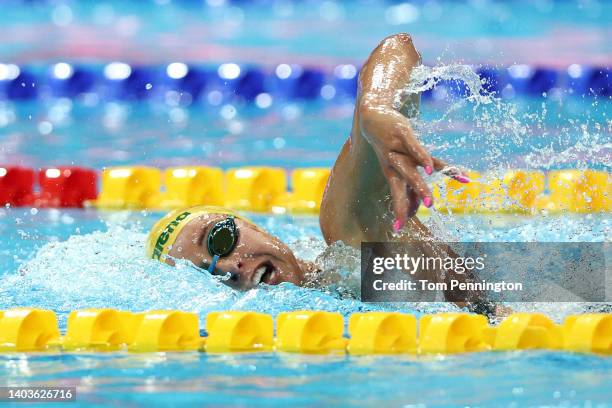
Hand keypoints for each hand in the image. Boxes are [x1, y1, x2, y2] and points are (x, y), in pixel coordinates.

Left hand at [359, 103, 463, 229]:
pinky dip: (423, 159)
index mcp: (392, 173)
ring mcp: (398, 150)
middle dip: (407, 205)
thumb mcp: (399, 164)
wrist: (372, 115)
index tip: (399, 228)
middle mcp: (393, 164)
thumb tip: (421, 205)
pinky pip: (415, 148)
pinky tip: (432, 170)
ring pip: (411, 172)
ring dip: (420, 188)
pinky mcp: (403, 134)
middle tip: (410, 227)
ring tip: (431, 203)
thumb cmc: (389, 144)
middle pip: (402, 188)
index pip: (400, 195)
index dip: (401, 211)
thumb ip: (412, 183)